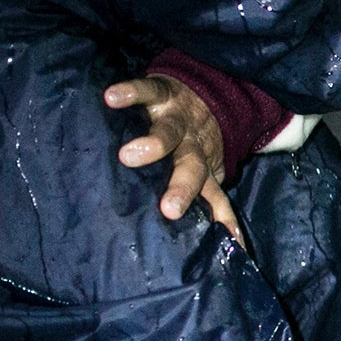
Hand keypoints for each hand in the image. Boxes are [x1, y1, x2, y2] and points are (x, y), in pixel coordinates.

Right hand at [104, 75, 244, 247]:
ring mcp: (177, 119)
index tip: (228, 240)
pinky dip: (131, 92)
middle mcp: (192, 147)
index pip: (215, 200)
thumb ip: (210, 208)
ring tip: (130, 156)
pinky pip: (146, 90)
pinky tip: (112, 98)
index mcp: (203, 170)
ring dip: (154, 144)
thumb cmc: (193, 146)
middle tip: (169, 209)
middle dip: (182, 189)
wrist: (203, 93)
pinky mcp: (162, 92)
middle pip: (192, 169)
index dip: (223, 219)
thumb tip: (225, 249)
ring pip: (168, 133)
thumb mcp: (205, 177)